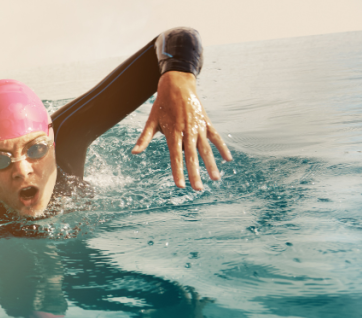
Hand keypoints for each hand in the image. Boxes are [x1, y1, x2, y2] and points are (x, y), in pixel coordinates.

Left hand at [132, 71, 231, 190]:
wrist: (177, 84)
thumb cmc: (162, 105)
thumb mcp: (151, 121)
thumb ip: (144, 138)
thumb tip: (134, 153)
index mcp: (173, 133)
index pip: (175, 156)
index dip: (178, 172)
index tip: (180, 185)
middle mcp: (187, 131)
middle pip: (192, 156)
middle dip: (195, 173)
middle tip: (198, 189)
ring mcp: (198, 127)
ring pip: (206, 149)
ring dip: (211, 164)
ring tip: (216, 179)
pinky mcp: (206, 122)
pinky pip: (216, 137)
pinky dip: (222, 147)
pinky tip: (227, 160)